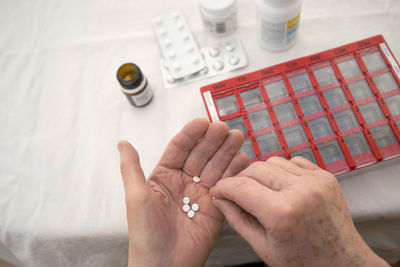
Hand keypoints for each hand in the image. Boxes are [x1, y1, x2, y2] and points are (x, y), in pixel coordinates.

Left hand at [118, 118, 248, 266]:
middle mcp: (184, 181)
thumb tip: (123, 144)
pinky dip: (235, 172)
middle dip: (213, 140)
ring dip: (226, 151)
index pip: (180, 148)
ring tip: (236, 138)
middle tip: (224, 128)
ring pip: (216, 166)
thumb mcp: (135, 197)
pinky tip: (242, 159)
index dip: (191, 134)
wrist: (164, 265)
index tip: (202, 122)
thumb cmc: (145, 234)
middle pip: (201, 154)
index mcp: (164, 176)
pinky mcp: (216, 206)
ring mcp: (201, 193)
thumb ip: (131, 168)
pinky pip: (227, 185)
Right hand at [210, 156, 388, 266]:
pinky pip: (292, 161)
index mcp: (283, 213)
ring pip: (272, 161)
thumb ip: (237, 219)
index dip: (223, 187)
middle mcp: (301, 191)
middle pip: (255, 169)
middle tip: (235, 192)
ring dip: (261, 174)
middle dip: (240, 179)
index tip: (218, 190)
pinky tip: (281, 187)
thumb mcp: (263, 247)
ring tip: (261, 192)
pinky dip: (281, 170)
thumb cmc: (304, 260)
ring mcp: (316, 181)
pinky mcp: (325, 176)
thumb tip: (219, 199)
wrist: (342, 261)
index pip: (240, 187)